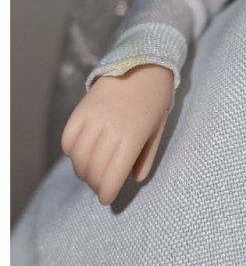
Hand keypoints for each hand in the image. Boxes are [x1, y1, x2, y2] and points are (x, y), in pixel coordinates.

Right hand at [61, 64, 173, 205]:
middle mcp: (110, 131)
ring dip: (81, 170)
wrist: (143, 66)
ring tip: (89, 173)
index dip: (106, 192)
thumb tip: (135, 179)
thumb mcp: (157, 130)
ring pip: (77, 157)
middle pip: (93, 169)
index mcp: (132, 139)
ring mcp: (93, 119)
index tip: (105, 199)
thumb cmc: (155, 101)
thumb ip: (147, 156)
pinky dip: (70, 151)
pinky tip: (79, 154)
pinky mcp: (81, 110)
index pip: (112, 175)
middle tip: (99, 186)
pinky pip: (68, 139)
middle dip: (95, 184)